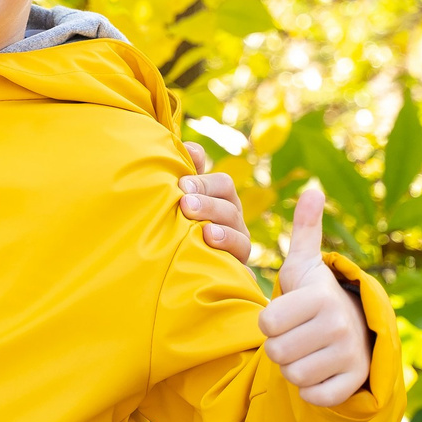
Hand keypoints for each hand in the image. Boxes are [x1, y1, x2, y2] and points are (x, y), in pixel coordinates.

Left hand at [177, 142, 251, 263]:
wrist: (178, 267)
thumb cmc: (180, 223)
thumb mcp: (183, 197)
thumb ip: (188, 173)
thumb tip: (192, 149)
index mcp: (222, 199)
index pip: (222, 185)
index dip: (204, 183)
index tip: (182, 185)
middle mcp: (234, 221)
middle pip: (230, 208)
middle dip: (208, 205)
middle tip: (186, 205)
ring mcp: (238, 246)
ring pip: (240, 238)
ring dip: (223, 234)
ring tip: (206, 233)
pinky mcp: (238, 271)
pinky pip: (242, 270)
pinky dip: (235, 268)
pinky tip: (221, 264)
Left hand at [257, 185, 371, 406]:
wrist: (360, 330)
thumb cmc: (318, 297)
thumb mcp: (306, 265)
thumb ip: (303, 230)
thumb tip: (311, 189)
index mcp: (320, 297)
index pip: (266, 323)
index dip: (268, 322)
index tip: (284, 315)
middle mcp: (338, 325)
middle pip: (277, 352)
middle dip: (279, 347)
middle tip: (295, 336)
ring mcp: (349, 356)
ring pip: (293, 376)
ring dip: (293, 368)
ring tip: (305, 352)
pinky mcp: (353, 382)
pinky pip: (315, 396)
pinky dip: (311, 390)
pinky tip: (318, 371)